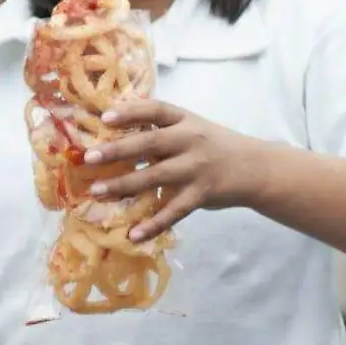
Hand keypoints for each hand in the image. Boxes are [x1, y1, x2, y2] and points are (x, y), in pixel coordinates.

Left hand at [81, 99, 274, 243]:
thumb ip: (159, 129)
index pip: (156, 110)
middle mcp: (190, 141)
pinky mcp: (201, 195)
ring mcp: (196, 168)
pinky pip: (174, 212)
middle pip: (150, 142)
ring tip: (98, 192)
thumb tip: (111, 132)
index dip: (130, 111)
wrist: (256, 167)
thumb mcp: (190, 127)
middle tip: (89, 157)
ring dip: (124, 185)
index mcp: (184, 120)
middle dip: (118, 150)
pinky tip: (133, 234)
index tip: (105, 117)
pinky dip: (154, 224)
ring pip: (156, 177)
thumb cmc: (212, 145)